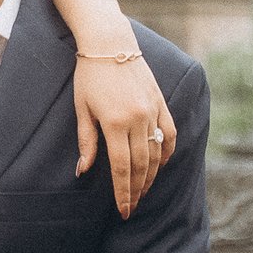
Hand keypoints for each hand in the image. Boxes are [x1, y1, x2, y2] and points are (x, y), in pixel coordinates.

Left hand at [73, 48, 174, 216]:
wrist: (109, 42)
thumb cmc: (89, 75)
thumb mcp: (82, 108)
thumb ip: (86, 142)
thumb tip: (82, 171)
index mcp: (115, 122)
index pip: (122, 168)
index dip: (123, 192)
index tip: (123, 210)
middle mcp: (137, 119)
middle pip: (141, 165)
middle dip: (137, 190)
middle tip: (132, 207)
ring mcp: (152, 110)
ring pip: (157, 153)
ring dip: (151, 176)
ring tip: (143, 191)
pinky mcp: (160, 102)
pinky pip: (170, 134)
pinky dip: (167, 153)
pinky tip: (161, 165)